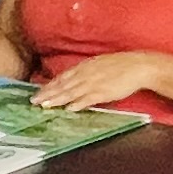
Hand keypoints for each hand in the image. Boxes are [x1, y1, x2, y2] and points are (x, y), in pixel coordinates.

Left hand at [28, 52, 151, 112]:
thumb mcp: (99, 64)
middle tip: (34, 102)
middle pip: (63, 85)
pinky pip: (88, 98)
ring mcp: (94, 82)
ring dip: (58, 99)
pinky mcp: (104, 91)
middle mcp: (86, 74)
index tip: (38, 93)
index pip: (63, 77)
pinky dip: (78, 103)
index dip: (49, 85)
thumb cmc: (121, 65)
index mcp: (85, 67)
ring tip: (45, 106)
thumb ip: (86, 72)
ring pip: (72, 92)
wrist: (139, 66)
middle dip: (48, 94)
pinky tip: (69, 109)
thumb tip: (75, 79)